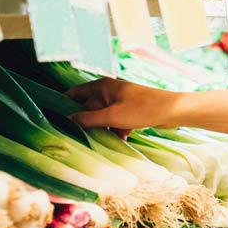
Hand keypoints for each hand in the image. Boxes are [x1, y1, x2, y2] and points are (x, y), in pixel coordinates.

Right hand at [65, 78, 183, 132]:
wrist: (173, 111)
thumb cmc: (142, 109)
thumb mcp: (112, 116)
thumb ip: (88, 119)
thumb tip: (67, 120)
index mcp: (102, 86)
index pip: (75, 93)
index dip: (64, 104)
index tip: (55, 119)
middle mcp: (109, 91)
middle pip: (88, 108)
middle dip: (85, 122)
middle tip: (76, 137)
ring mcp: (120, 101)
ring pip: (102, 117)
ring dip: (102, 129)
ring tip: (99, 141)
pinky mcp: (130, 111)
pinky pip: (116, 122)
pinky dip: (117, 130)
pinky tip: (122, 139)